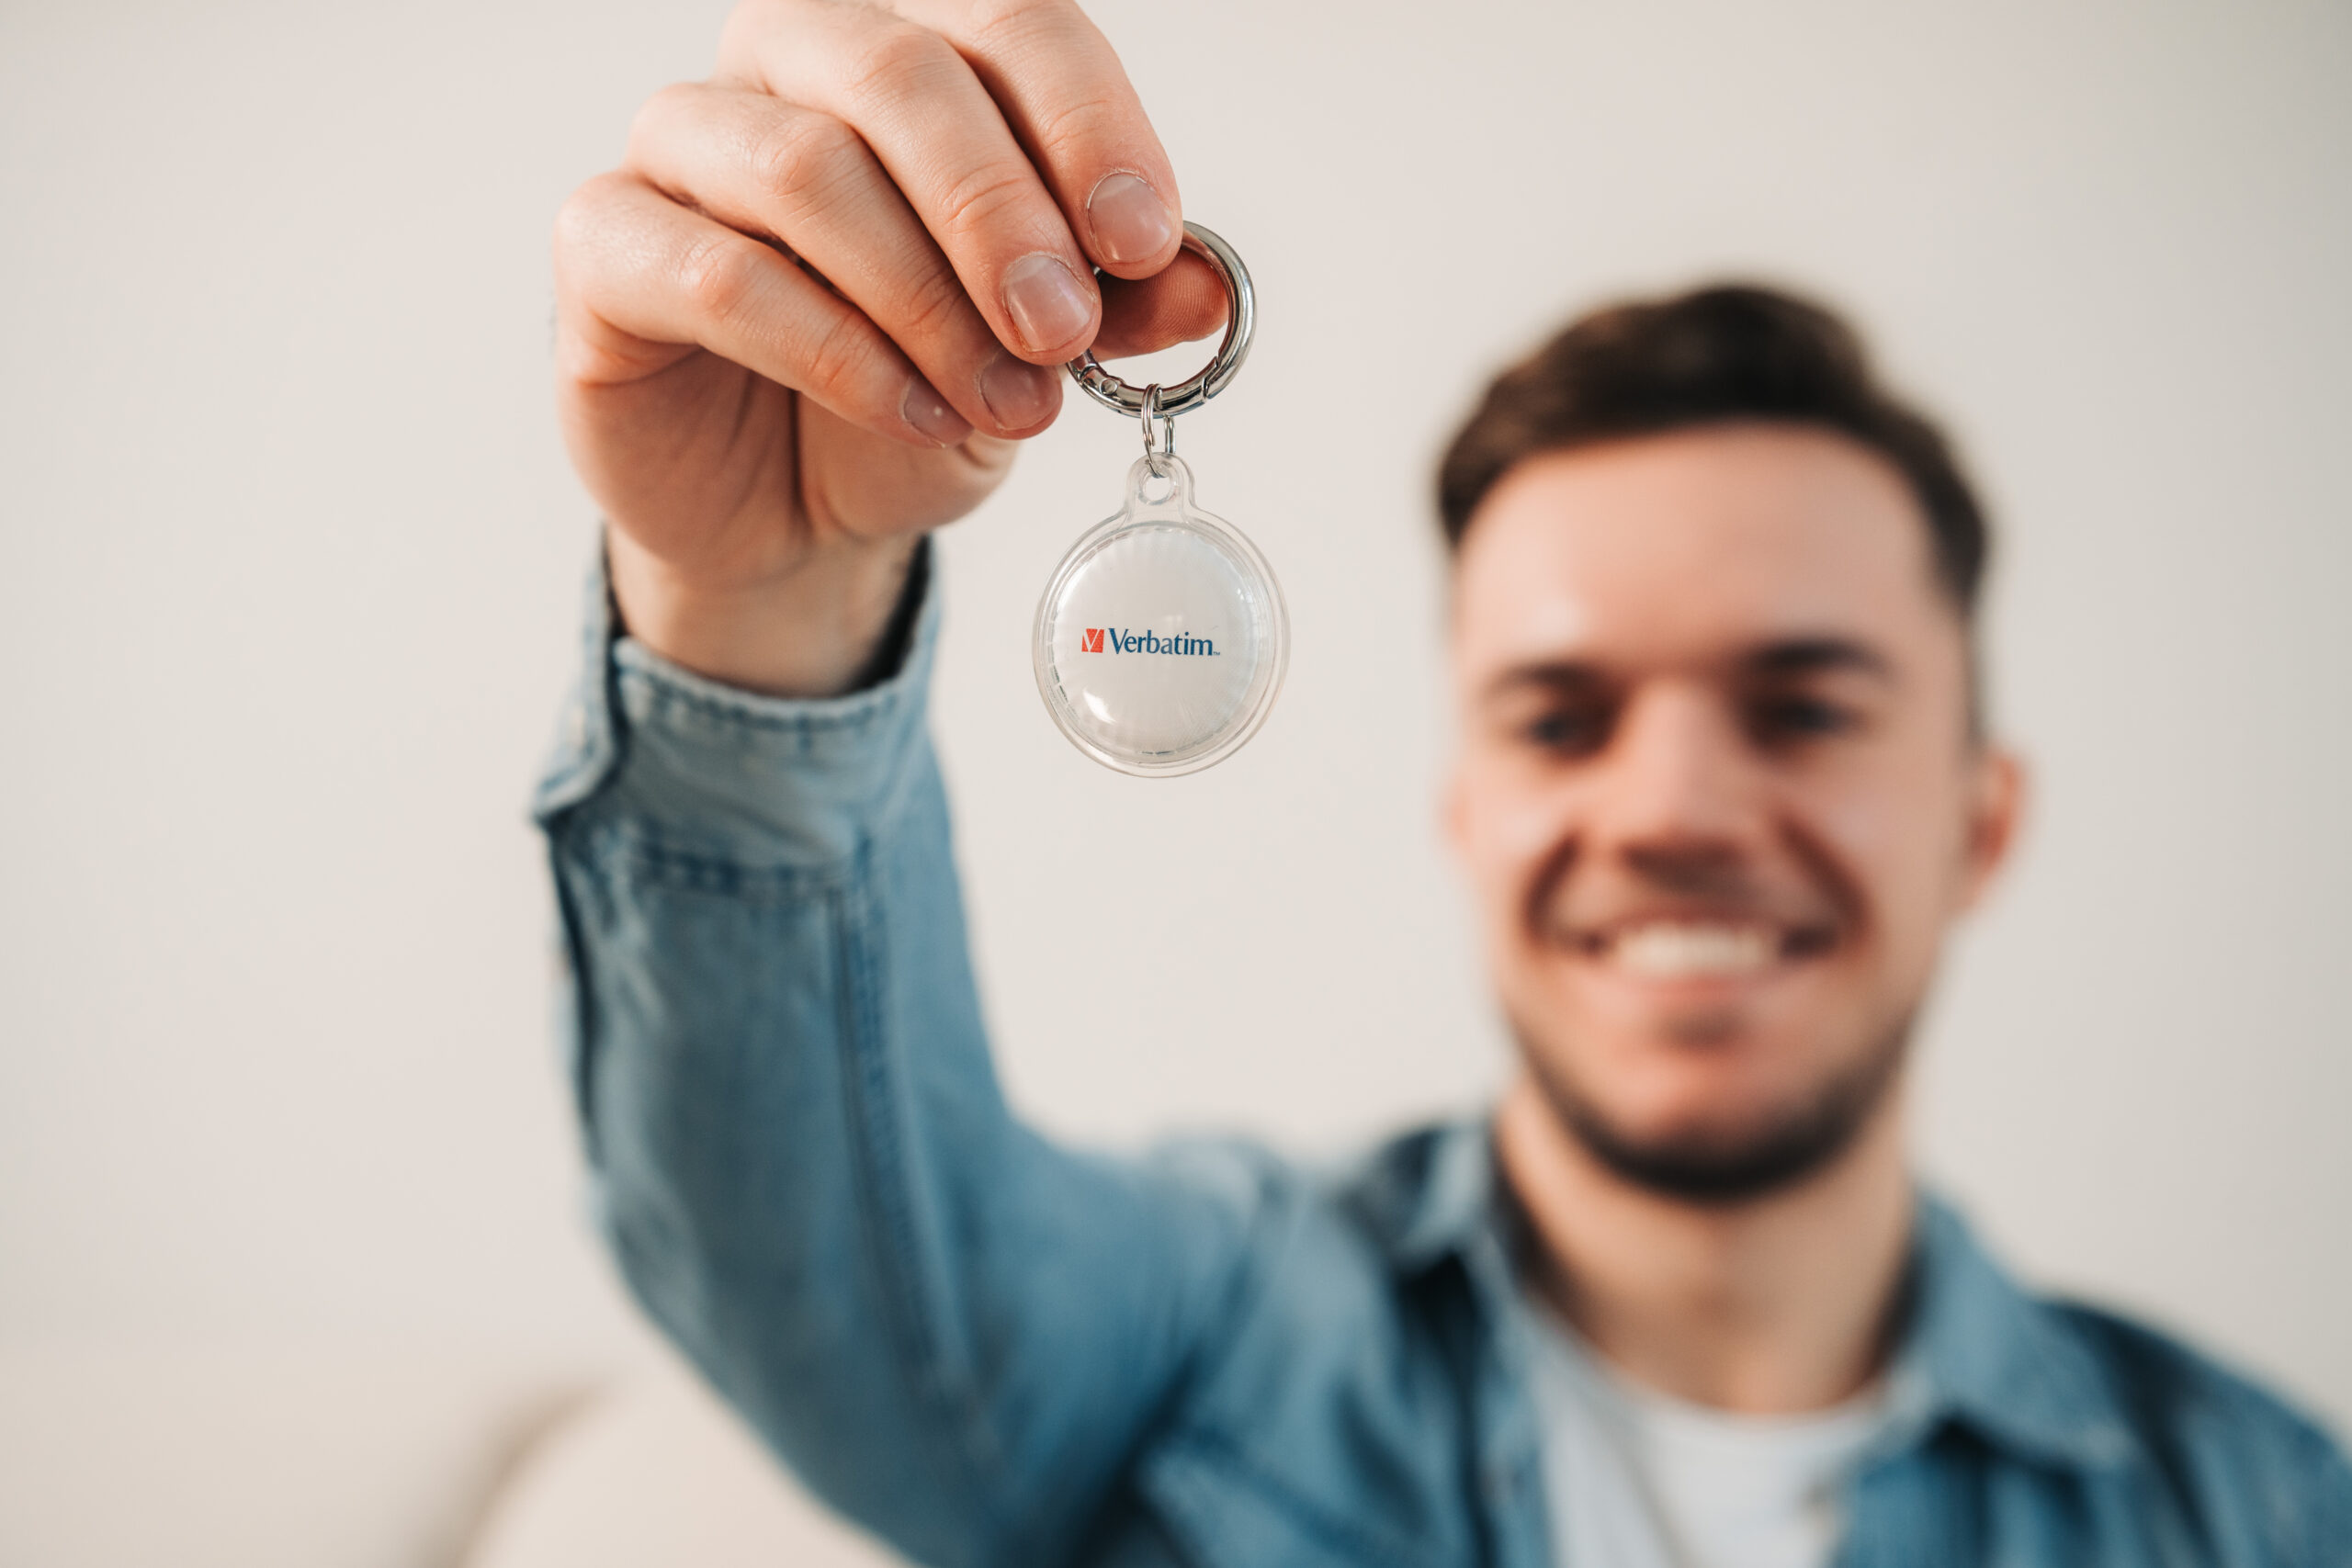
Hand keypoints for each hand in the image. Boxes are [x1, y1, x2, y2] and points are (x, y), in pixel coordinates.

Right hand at [552, 0, 1227, 694]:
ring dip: (926, 300)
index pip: (1004, 21)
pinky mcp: (605, 249)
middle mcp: (782, 68)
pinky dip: (836, 351)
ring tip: (1003, 402)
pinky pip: (719, 274)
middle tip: (1062, 330)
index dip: (1085, 123)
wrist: (798, 516)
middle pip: (897, 72)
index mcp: (906, 52)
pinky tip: (913, 414)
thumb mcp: (1040, 358)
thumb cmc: (917, 394)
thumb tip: (1208, 283)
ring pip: (804, 169)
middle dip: (1000, 209)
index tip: (1145, 242)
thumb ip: (1120, 309)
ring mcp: (679, 148)